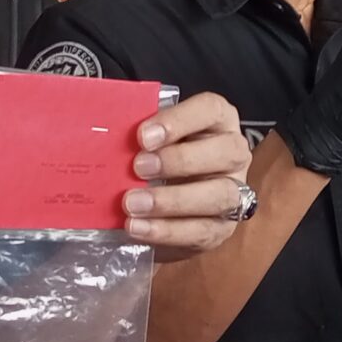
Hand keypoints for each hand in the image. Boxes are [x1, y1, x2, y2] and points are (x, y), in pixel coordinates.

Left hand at [125, 94, 251, 257]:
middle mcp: (234, 154)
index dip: (179, 120)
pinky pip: (202, 231)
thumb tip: (106, 131)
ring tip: (133, 204)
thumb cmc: (154, 157)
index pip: (211, 110)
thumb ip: (138, 134)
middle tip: (138, 168)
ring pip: (220, 195)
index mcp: (218, 121)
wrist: (160, 204)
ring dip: (173, 200)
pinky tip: (138, 227)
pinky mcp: (222, 228)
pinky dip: (167, 231)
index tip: (143, 136)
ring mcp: (234, 192)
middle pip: (226, 151)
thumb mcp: (149, 139)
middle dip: (180, 160)